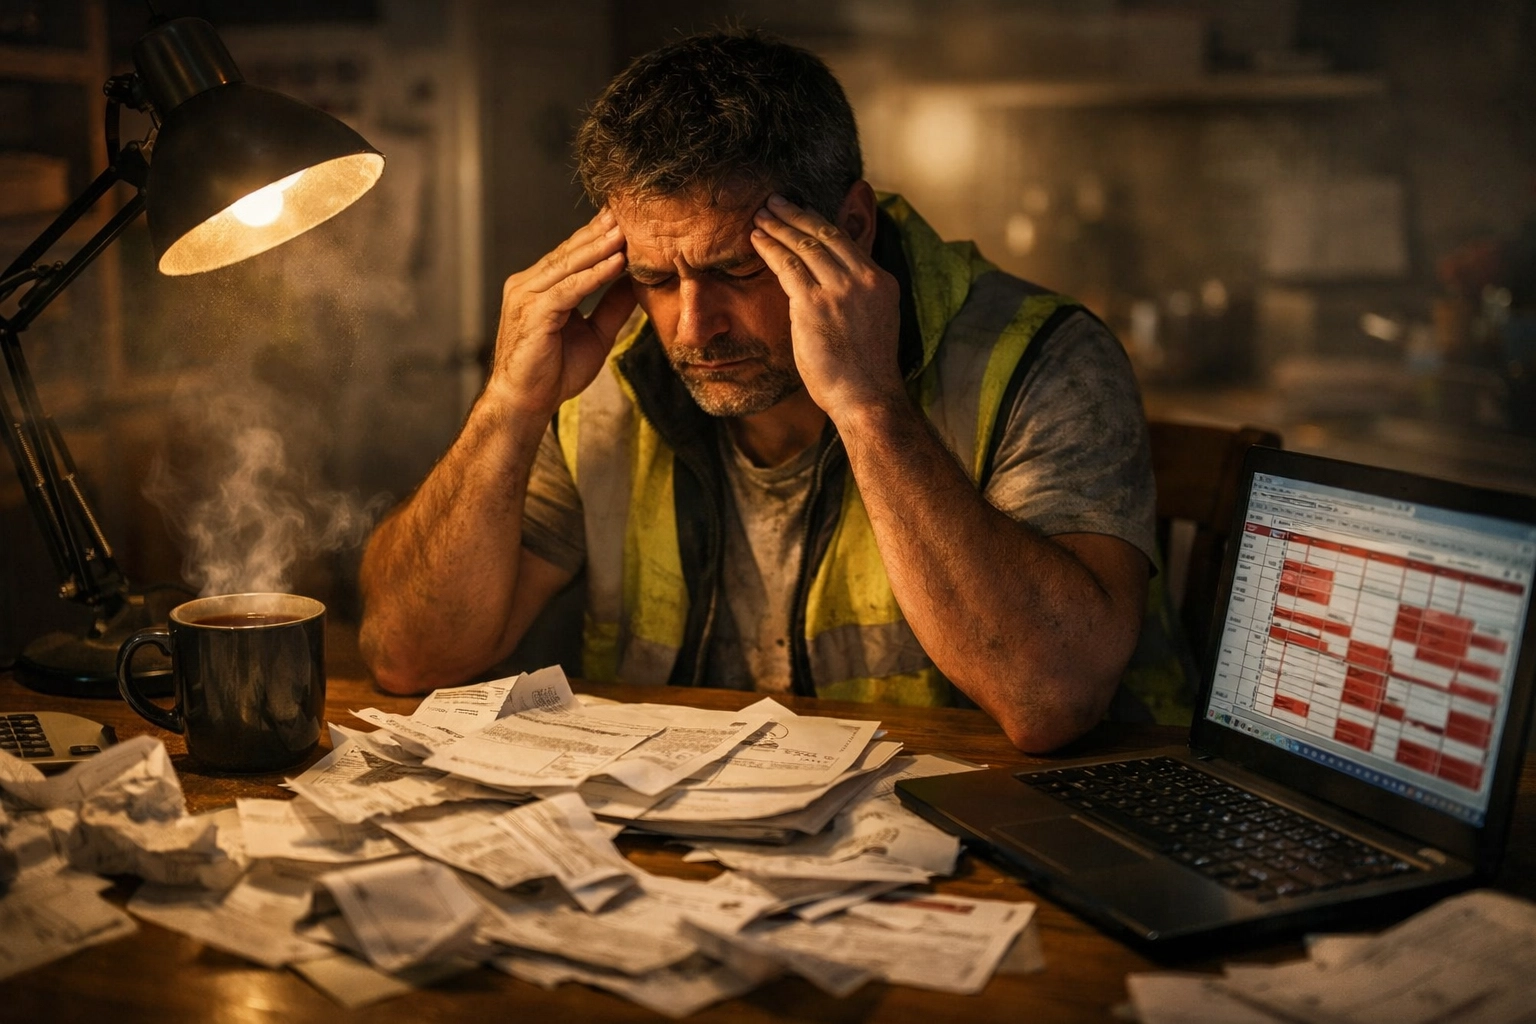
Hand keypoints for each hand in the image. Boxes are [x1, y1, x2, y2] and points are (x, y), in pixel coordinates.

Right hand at [488, 209, 635, 419]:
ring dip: (599, 248)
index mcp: (539, 287)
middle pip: (568, 252)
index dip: (597, 237)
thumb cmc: (554, 372)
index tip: (623, 219)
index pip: (571, 254)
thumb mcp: (595, 334)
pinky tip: (616, 264)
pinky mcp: (532, 313)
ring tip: (625, 231)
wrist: (525, 404)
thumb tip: (635, 282)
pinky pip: (568, 289)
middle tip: (626, 212)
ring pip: (568, 266)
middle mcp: (528, 285)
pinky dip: (594, 276)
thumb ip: (612, 306)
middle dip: (599, 233)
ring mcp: (526, 297)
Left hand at [750, 193, 903, 420]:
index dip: (819, 222)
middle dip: (796, 214)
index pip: (846, 241)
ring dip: (778, 227)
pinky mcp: (815, 304)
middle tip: (774, 202)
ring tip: (760, 216)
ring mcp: (841, 290)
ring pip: (804, 244)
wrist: (867, 398)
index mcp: (881, 281)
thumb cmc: (864, 371)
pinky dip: (769, 248)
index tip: (800, 212)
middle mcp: (864, 279)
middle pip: (825, 234)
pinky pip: (787, 265)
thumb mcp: (872, 321)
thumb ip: (857, 295)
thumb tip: (831, 283)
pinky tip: (756, 239)